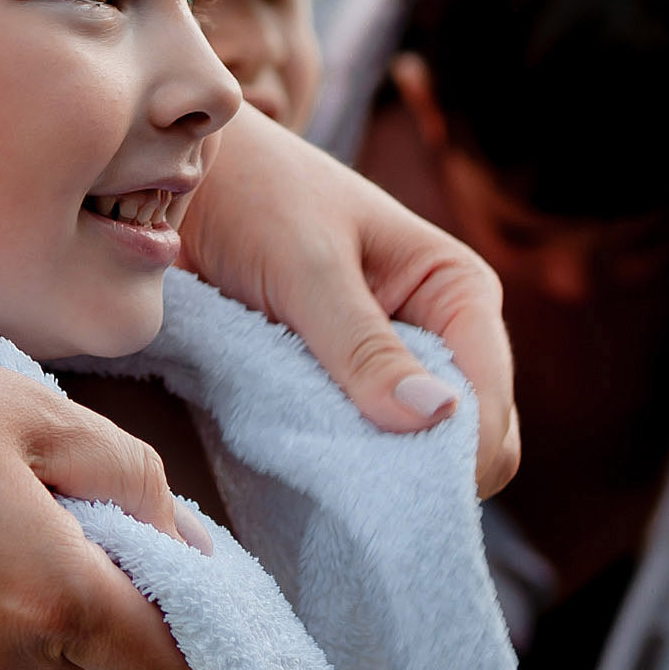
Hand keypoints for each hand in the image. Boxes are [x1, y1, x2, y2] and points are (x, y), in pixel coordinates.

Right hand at [0, 335, 219, 669]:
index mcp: (51, 596)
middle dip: (116, 593)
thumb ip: (129, 478)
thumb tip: (183, 540)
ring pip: (36, 648)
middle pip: (104, 652)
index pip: (175, 668)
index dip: (214, 647)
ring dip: (44, 593)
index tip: (226, 618)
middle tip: (79, 499)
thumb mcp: (30, 408)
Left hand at [179, 106, 519, 496]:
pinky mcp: (330, 385)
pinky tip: (292, 459)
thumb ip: (362, 345)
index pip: (489, 402)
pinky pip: (348, 445)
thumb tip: (435, 417)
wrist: (180, 181)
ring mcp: (382, 364)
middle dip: (414, 469)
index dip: (456, 455)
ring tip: (313, 468)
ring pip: (401, 450)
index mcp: (457, 292)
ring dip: (363, 467)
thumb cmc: (252, 196)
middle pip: (458, 439)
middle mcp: (433, 333)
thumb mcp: (308, 267)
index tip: (393, 488)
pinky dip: (326, 458)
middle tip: (347, 483)